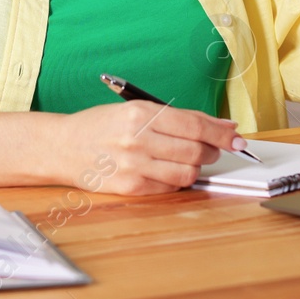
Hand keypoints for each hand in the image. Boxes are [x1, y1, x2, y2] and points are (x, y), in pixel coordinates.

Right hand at [52, 101, 245, 194]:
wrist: (62, 147)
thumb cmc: (100, 126)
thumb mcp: (136, 110)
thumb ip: (179, 118)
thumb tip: (222, 126)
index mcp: (140, 113)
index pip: (195, 126)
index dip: (221, 134)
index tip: (238, 139)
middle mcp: (137, 139)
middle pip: (195, 151)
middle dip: (210, 151)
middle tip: (210, 149)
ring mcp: (133, 165)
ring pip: (186, 173)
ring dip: (195, 168)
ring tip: (187, 160)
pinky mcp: (129, 188)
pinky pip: (169, 189)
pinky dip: (176, 181)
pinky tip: (167, 171)